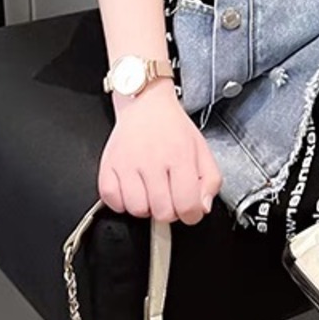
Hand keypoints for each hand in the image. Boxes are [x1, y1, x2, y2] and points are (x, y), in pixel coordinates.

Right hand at [98, 79, 222, 224]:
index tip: (189, 211)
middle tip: (169, 196)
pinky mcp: (108, 165)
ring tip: (150, 192)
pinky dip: (122, 202)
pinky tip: (132, 189)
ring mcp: (127, 163)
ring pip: (137, 210)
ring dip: (146, 207)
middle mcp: (152, 160)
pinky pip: (112, 200)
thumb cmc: (173, 128)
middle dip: (170, 211)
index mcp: (180, 156)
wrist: (146, 104)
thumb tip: (202, 207)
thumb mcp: (203, 150)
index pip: (187, 205)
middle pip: (162, 212)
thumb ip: (211, 181)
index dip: (191, 215)